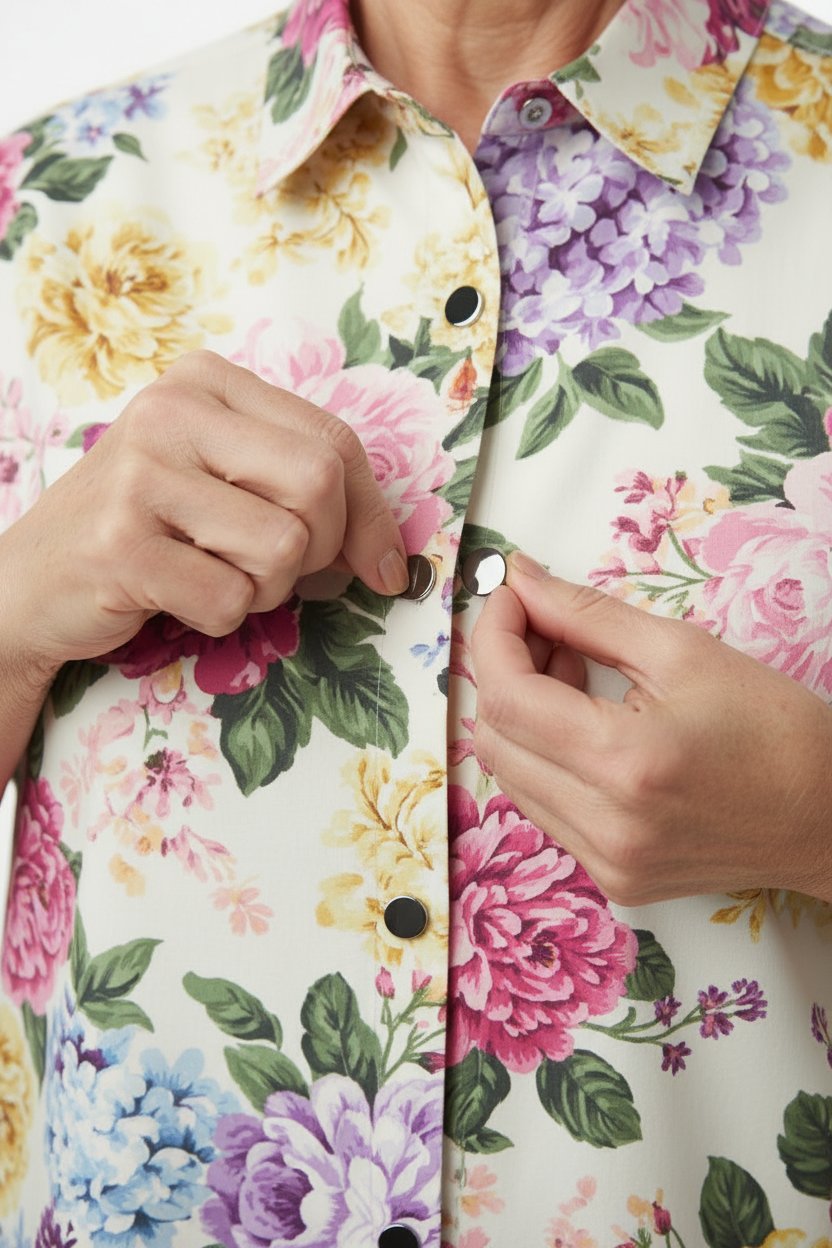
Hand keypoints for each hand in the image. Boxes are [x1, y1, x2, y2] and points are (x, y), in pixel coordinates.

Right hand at [0, 350, 408, 670]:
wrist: (31, 582)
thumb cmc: (145, 530)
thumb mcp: (221, 481)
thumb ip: (300, 490)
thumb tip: (390, 558)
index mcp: (205, 382)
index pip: (334, 438)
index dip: (372, 514)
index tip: (384, 567)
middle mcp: (170, 412)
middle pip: (319, 484)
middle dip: (320, 549)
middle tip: (274, 568)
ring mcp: (140, 475)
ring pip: (282, 548)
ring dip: (263, 589)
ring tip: (210, 574)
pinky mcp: (120, 543)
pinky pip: (230, 598)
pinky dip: (218, 617)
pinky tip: (175, 596)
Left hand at [471, 551, 831, 905]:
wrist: (829, 818)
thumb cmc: (776, 734)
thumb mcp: (682, 651)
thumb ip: (587, 615)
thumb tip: (522, 583)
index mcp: (624, 762)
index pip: (506, 695)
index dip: (494, 636)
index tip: (509, 599)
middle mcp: (605, 825)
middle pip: (494, 737)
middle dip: (504, 671)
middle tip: (545, 631)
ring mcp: (605, 861)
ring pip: (509, 776)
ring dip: (521, 716)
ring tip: (573, 677)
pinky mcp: (612, 878)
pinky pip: (543, 808)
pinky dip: (544, 759)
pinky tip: (584, 726)